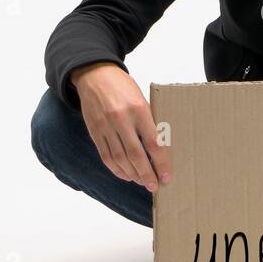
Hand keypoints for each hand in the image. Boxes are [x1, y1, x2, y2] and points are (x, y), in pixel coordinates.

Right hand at [70, 62, 171, 192]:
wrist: (94, 75)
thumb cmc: (123, 87)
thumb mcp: (142, 99)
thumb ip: (148, 121)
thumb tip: (159, 147)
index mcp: (139, 110)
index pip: (153, 143)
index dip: (161, 163)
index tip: (167, 176)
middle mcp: (121, 119)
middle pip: (136, 156)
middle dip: (147, 174)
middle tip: (154, 186)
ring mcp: (106, 126)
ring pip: (120, 159)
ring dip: (132, 174)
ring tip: (142, 181)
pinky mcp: (94, 131)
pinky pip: (106, 156)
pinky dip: (116, 169)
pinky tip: (125, 175)